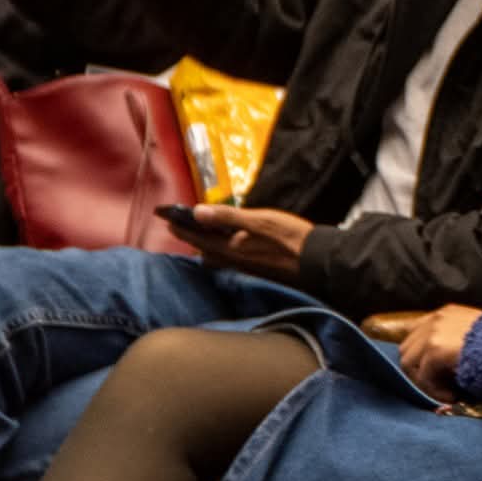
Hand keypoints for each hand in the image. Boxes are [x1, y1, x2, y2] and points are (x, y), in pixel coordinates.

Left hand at [180, 205, 313, 283]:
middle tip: (178, 223)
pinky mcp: (256, 269)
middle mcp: (233, 260)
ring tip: (199, 235)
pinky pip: (228, 260)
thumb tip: (197, 212)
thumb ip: (228, 217)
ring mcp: (244, 267)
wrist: (316, 262)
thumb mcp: (259, 221)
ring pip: (215, 256)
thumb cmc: (289, 238)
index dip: (180, 224)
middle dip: (189, 235)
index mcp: (230, 248)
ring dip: (204, 245)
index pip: (196, 235)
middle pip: (203, 248)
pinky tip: (226, 248)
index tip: (165, 215)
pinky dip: (220, 251)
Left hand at [398, 303, 481, 401]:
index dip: (419, 355)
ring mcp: (433, 332)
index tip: (431, 373)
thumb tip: (444, 369)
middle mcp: (437, 318)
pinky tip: (455, 395)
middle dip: (419, 371)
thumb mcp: (478, 337)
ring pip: (409, 364)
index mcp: (447, 314)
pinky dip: (436, 391)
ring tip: (449, 391)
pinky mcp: (435, 349)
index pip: (415, 332)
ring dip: (426, 382)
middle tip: (441, 386)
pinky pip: (423, 378)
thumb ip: (457, 343)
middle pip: (406, 349)